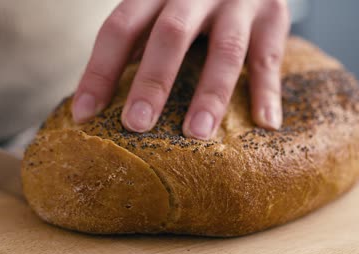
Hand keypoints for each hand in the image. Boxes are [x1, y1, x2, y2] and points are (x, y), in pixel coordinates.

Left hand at [72, 0, 289, 139]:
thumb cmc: (193, 1)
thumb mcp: (163, 7)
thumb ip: (141, 39)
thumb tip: (103, 93)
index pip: (121, 27)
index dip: (101, 70)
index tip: (85, 115)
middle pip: (171, 34)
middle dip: (153, 81)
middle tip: (136, 125)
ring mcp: (238, 2)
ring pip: (225, 49)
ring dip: (211, 94)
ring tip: (197, 134)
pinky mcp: (273, 15)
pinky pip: (269, 58)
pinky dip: (267, 92)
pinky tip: (266, 123)